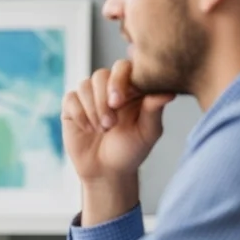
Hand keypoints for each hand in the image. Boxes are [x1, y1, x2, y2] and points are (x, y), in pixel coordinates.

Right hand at [62, 60, 173, 183]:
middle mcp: (109, 88)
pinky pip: (70, 98)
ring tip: (101, 129)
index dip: (120, 79)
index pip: (124, 67)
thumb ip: (154, 110)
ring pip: (84, 85)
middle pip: (101, 74)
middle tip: (110, 123)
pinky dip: (79, 114)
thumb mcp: (147, 132)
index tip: (120, 101)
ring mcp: (89, 96)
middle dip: (103, 98)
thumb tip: (168, 92)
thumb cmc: (131, 150)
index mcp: (131, 89)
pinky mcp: (72, 106)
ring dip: (93, 109)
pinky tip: (87, 129)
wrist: (106, 171)